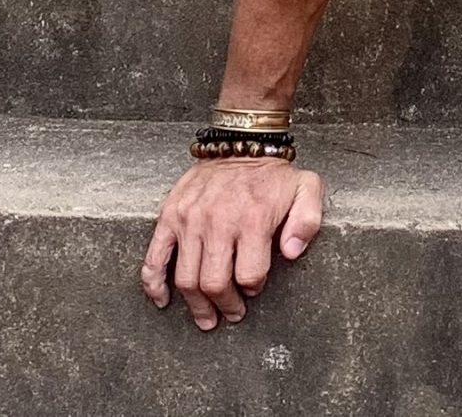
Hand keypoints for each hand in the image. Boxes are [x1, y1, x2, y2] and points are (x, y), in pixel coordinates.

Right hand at [141, 159, 324, 328]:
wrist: (240, 144)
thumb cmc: (272, 174)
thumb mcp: (306, 188)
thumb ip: (307, 221)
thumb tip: (292, 253)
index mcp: (252, 219)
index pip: (249, 275)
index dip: (253, 289)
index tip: (253, 291)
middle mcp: (218, 221)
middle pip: (215, 283)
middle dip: (225, 305)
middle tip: (231, 314)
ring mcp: (190, 220)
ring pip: (186, 279)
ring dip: (195, 305)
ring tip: (206, 316)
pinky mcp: (170, 215)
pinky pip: (154, 257)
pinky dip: (154, 284)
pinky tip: (163, 300)